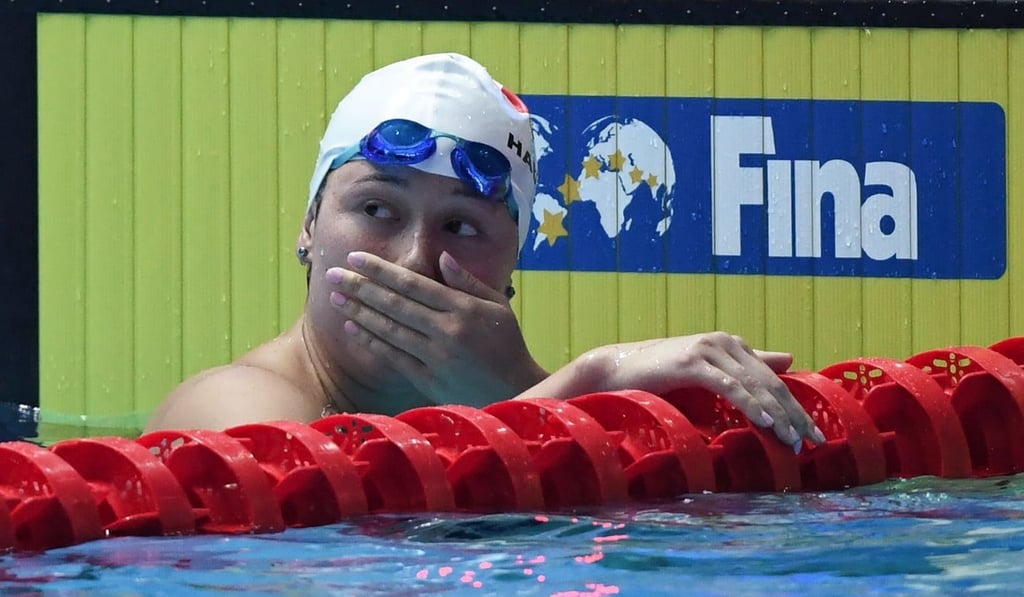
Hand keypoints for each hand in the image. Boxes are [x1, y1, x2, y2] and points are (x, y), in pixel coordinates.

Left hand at [324, 251, 546, 406]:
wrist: (516, 390)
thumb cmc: (508, 344)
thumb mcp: (497, 305)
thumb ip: (467, 281)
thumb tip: (441, 256)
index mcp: (463, 308)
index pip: (413, 283)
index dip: (381, 270)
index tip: (356, 258)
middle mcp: (446, 330)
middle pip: (394, 304)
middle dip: (360, 287)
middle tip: (332, 274)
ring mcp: (435, 356)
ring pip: (389, 329)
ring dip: (359, 312)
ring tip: (335, 297)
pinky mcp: (428, 379)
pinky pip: (392, 356)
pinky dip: (371, 340)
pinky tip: (352, 327)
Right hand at [544, 332, 824, 450]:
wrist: (616, 368)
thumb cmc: (660, 374)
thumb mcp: (709, 371)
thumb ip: (747, 367)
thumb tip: (789, 359)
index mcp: (731, 345)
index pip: (772, 379)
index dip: (795, 406)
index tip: (815, 434)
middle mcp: (724, 342)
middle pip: (769, 382)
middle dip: (794, 414)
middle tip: (814, 442)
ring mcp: (708, 349)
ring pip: (753, 385)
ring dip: (776, 415)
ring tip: (793, 440)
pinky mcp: (692, 362)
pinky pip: (728, 386)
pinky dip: (749, 404)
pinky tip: (765, 423)